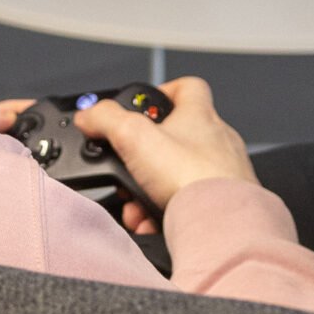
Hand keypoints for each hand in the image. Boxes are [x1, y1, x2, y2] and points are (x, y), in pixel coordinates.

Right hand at [73, 77, 257, 224]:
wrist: (223, 226)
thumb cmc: (194, 178)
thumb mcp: (135, 137)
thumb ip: (107, 119)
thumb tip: (89, 114)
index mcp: (199, 115)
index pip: (186, 87)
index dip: (162, 92)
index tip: (142, 108)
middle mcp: (217, 141)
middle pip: (174, 139)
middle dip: (145, 158)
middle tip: (130, 168)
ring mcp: (224, 174)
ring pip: (177, 176)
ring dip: (150, 190)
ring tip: (136, 204)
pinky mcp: (224, 204)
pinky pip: (189, 203)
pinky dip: (166, 212)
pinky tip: (152, 221)